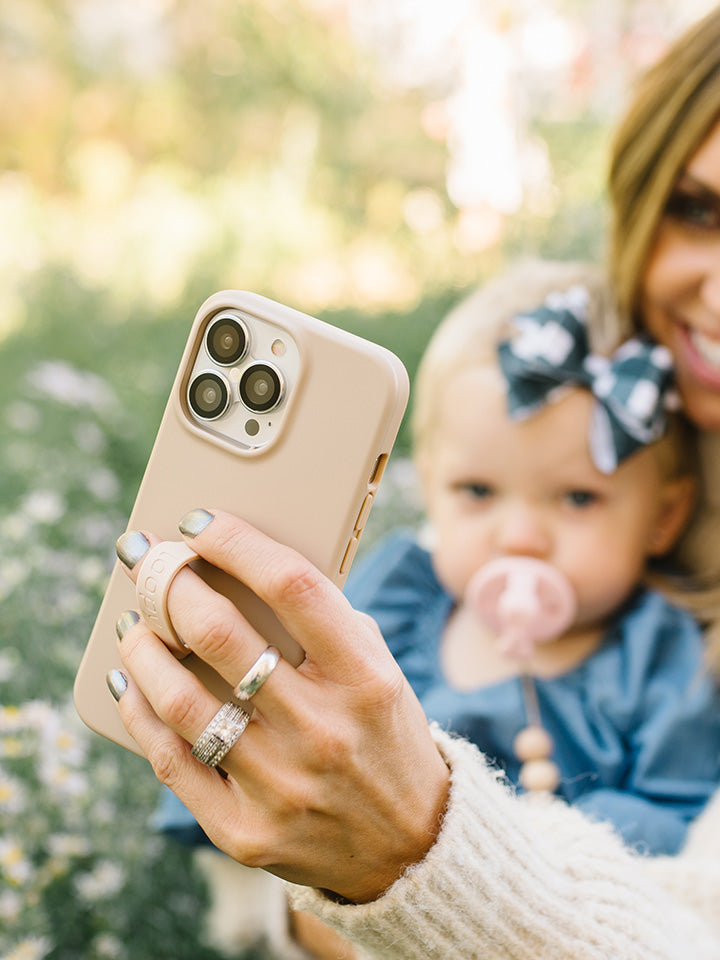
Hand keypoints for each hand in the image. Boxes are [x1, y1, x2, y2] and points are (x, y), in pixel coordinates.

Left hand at [110, 508, 449, 902]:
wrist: (411, 847)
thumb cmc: (385, 736)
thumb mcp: (379, 670)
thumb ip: (326, 624)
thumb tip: (242, 572)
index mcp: (365, 677)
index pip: (292, 586)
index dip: (237, 543)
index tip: (199, 523)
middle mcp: (324, 729)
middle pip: (222, 634)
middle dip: (170, 584)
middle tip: (148, 562)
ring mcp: (282, 785)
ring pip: (182, 699)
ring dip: (142, 647)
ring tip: (131, 623)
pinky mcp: (246, 831)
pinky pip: (172, 761)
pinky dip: (139, 713)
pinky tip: (127, 684)